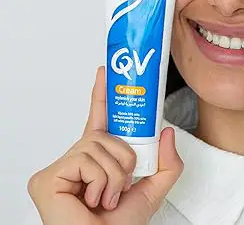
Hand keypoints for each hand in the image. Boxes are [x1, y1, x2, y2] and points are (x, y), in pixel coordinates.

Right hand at [28, 67, 182, 224]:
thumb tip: (166, 132)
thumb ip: (168, 163)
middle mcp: (77, 159)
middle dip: (124, 158)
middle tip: (121, 185)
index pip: (99, 119)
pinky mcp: (47, 177)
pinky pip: (86, 160)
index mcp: (98, 159)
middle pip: (105, 134)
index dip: (101, 95)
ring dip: (114, 174)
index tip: (102, 72)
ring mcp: (61, 167)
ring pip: (99, 146)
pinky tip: (89, 200)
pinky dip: (99, 180)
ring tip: (105, 197)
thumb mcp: (153, 191)